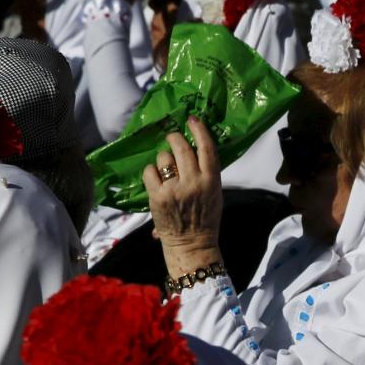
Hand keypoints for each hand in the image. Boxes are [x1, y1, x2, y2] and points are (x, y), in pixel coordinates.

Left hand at [144, 116, 224, 275]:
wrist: (193, 245)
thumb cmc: (205, 219)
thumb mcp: (215, 195)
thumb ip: (206, 174)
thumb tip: (194, 150)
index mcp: (212, 181)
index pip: (206, 148)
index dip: (199, 130)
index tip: (191, 119)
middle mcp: (194, 183)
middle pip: (181, 147)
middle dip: (174, 138)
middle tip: (171, 138)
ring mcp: (175, 189)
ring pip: (163, 158)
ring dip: (162, 160)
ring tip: (165, 170)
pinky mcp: (158, 197)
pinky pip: (149, 172)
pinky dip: (150, 173)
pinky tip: (155, 181)